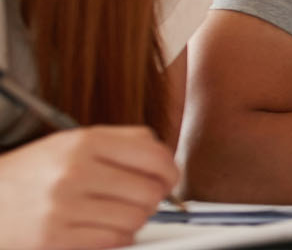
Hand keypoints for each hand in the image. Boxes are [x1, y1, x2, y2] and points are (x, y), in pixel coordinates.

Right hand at [0, 127, 180, 248]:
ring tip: (114, 214)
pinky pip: (115, 240)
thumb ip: (119, 142)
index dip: (170, 171)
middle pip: (150, 191)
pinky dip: (118, 237)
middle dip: (152, 199)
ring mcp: (63, 206)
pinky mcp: (55, 237)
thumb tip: (163, 155)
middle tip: (138, 200)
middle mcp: (74, 171)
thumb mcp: (69, 143)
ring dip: (134, 220)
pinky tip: (101, 228)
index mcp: (83, 143)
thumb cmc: (31, 173)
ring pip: (136, 218)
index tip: (167, 179)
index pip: (154, 156)